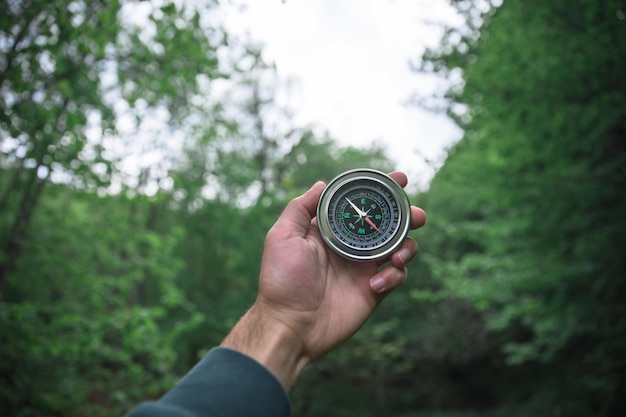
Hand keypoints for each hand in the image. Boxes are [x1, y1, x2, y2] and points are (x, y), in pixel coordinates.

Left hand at [221, 172, 426, 389]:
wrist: (290, 325)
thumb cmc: (282, 280)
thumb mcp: (283, 237)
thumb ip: (301, 208)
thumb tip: (322, 184)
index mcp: (332, 230)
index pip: (360, 204)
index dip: (381, 190)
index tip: (400, 179)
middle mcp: (351, 246)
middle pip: (388, 224)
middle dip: (407, 216)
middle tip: (417, 216)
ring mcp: (364, 268)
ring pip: (400, 248)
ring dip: (407, 247)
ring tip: (397, 256)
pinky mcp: (374, 291)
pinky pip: (397, 276)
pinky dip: (394, 275)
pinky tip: (375, 283)